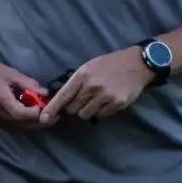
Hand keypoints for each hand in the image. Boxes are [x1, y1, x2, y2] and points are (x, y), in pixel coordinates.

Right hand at [0, 56, 49, 129]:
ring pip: (15, 127)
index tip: (48, 109)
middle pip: (20, 124)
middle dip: (38, 122)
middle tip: (53, 118)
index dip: (36, 114)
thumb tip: (45, 93)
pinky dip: (19, 123)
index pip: (22, 113)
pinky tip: (27, 116)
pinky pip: (8, 126)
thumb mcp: (10, 73)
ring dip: (30, 123)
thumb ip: (29, 84)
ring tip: (42, 117)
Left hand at [39, 47, 153, 124]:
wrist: (137, 64)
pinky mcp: (116, 104)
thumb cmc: (110, 64)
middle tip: (84, 98)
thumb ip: (76, 82)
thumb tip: (62, 99)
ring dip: (88, 110)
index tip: (44, 119)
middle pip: (72, 109)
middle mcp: (92, 87)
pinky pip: (100, 116)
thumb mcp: (90, 67)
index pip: (63, 95)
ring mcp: (105, 97)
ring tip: (96, 99)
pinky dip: (101, 112)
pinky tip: (108, 101)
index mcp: (83, 75)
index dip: (52, 108)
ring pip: (85, 115)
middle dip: (74, 106)